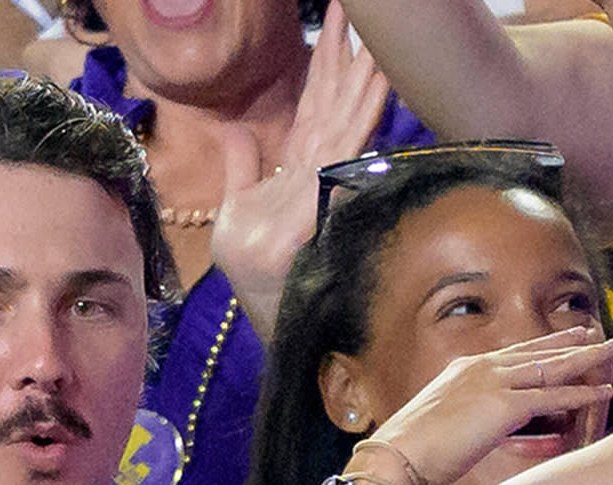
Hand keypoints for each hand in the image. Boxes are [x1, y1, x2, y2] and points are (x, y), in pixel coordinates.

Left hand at [210, 1, 389, 335]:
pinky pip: (339, 156)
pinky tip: (375, 88)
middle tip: (364, 12)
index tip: (341, 21)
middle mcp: (314, 177)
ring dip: (363, 79)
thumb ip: (242, 169)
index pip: (316, 106)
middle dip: (347, 58)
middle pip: (334, 105)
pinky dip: (358, 120)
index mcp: (298, 173)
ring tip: (377, 42)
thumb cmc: (254, 281)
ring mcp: (316, 193)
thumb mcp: (235, 214)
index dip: (328, 64)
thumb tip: (240, 130)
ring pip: (345, 122)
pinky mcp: (312, 213)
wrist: (262, 325)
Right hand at [360, 328, 612, 484]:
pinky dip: (579, 394)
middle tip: (599, 335)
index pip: (514, 354)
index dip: (543, 347)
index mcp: (467, 369)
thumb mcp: (441, 422)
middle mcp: (483, 369)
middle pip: (538, 352)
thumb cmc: (413, 449)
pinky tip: (602, 391)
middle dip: (572, 343)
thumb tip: (476, 428)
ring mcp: (493, 384)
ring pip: (551, 368)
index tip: (564, 340)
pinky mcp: (503, 407)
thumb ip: (465, 416)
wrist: (396, 456)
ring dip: (587, 360)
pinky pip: (551, 398)